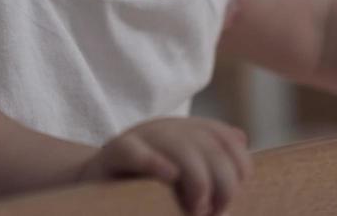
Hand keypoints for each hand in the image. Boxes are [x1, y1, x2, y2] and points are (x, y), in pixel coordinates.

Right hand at [79, 117, 252, 215]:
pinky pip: (134, 151)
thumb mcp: (183, 172)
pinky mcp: (114, 152)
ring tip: (197, 208)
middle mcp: (164, 128)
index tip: (240, 189)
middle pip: (206, 144)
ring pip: (178, 146)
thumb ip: (209, 159)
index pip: (223, 136)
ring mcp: (139, 137)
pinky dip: (153, 162)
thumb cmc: (145, 186)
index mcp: (184, 131)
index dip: (239, 162)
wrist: (95, 185)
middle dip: (222, 179)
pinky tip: (169, 177)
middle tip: (217, 211)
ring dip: (197, 178)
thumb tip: (241, 138)